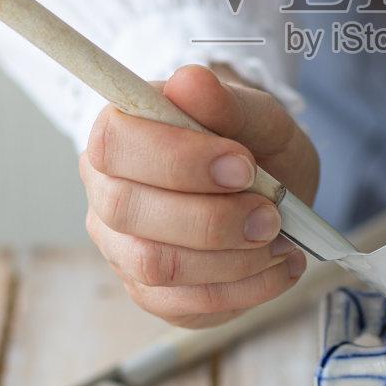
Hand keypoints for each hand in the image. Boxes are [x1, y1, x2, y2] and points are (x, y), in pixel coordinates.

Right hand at [80, 64, 318, 327]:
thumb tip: (190, 81)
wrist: (267, 185)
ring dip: (230, 259)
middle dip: (210, 218)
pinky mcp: (150, 291)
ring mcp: (121, 247)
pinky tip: (278, 266)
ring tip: (279, 239)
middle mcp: (106, 191)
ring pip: (155, 265)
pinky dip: (244, 290)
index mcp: (118, 132)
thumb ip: (227, 100)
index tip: (242, 165)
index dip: (178, 159)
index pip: (115, 144)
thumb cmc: (251, 143)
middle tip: (271, 213)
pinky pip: (184, 304)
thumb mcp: (257, 114)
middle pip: (128, 211)